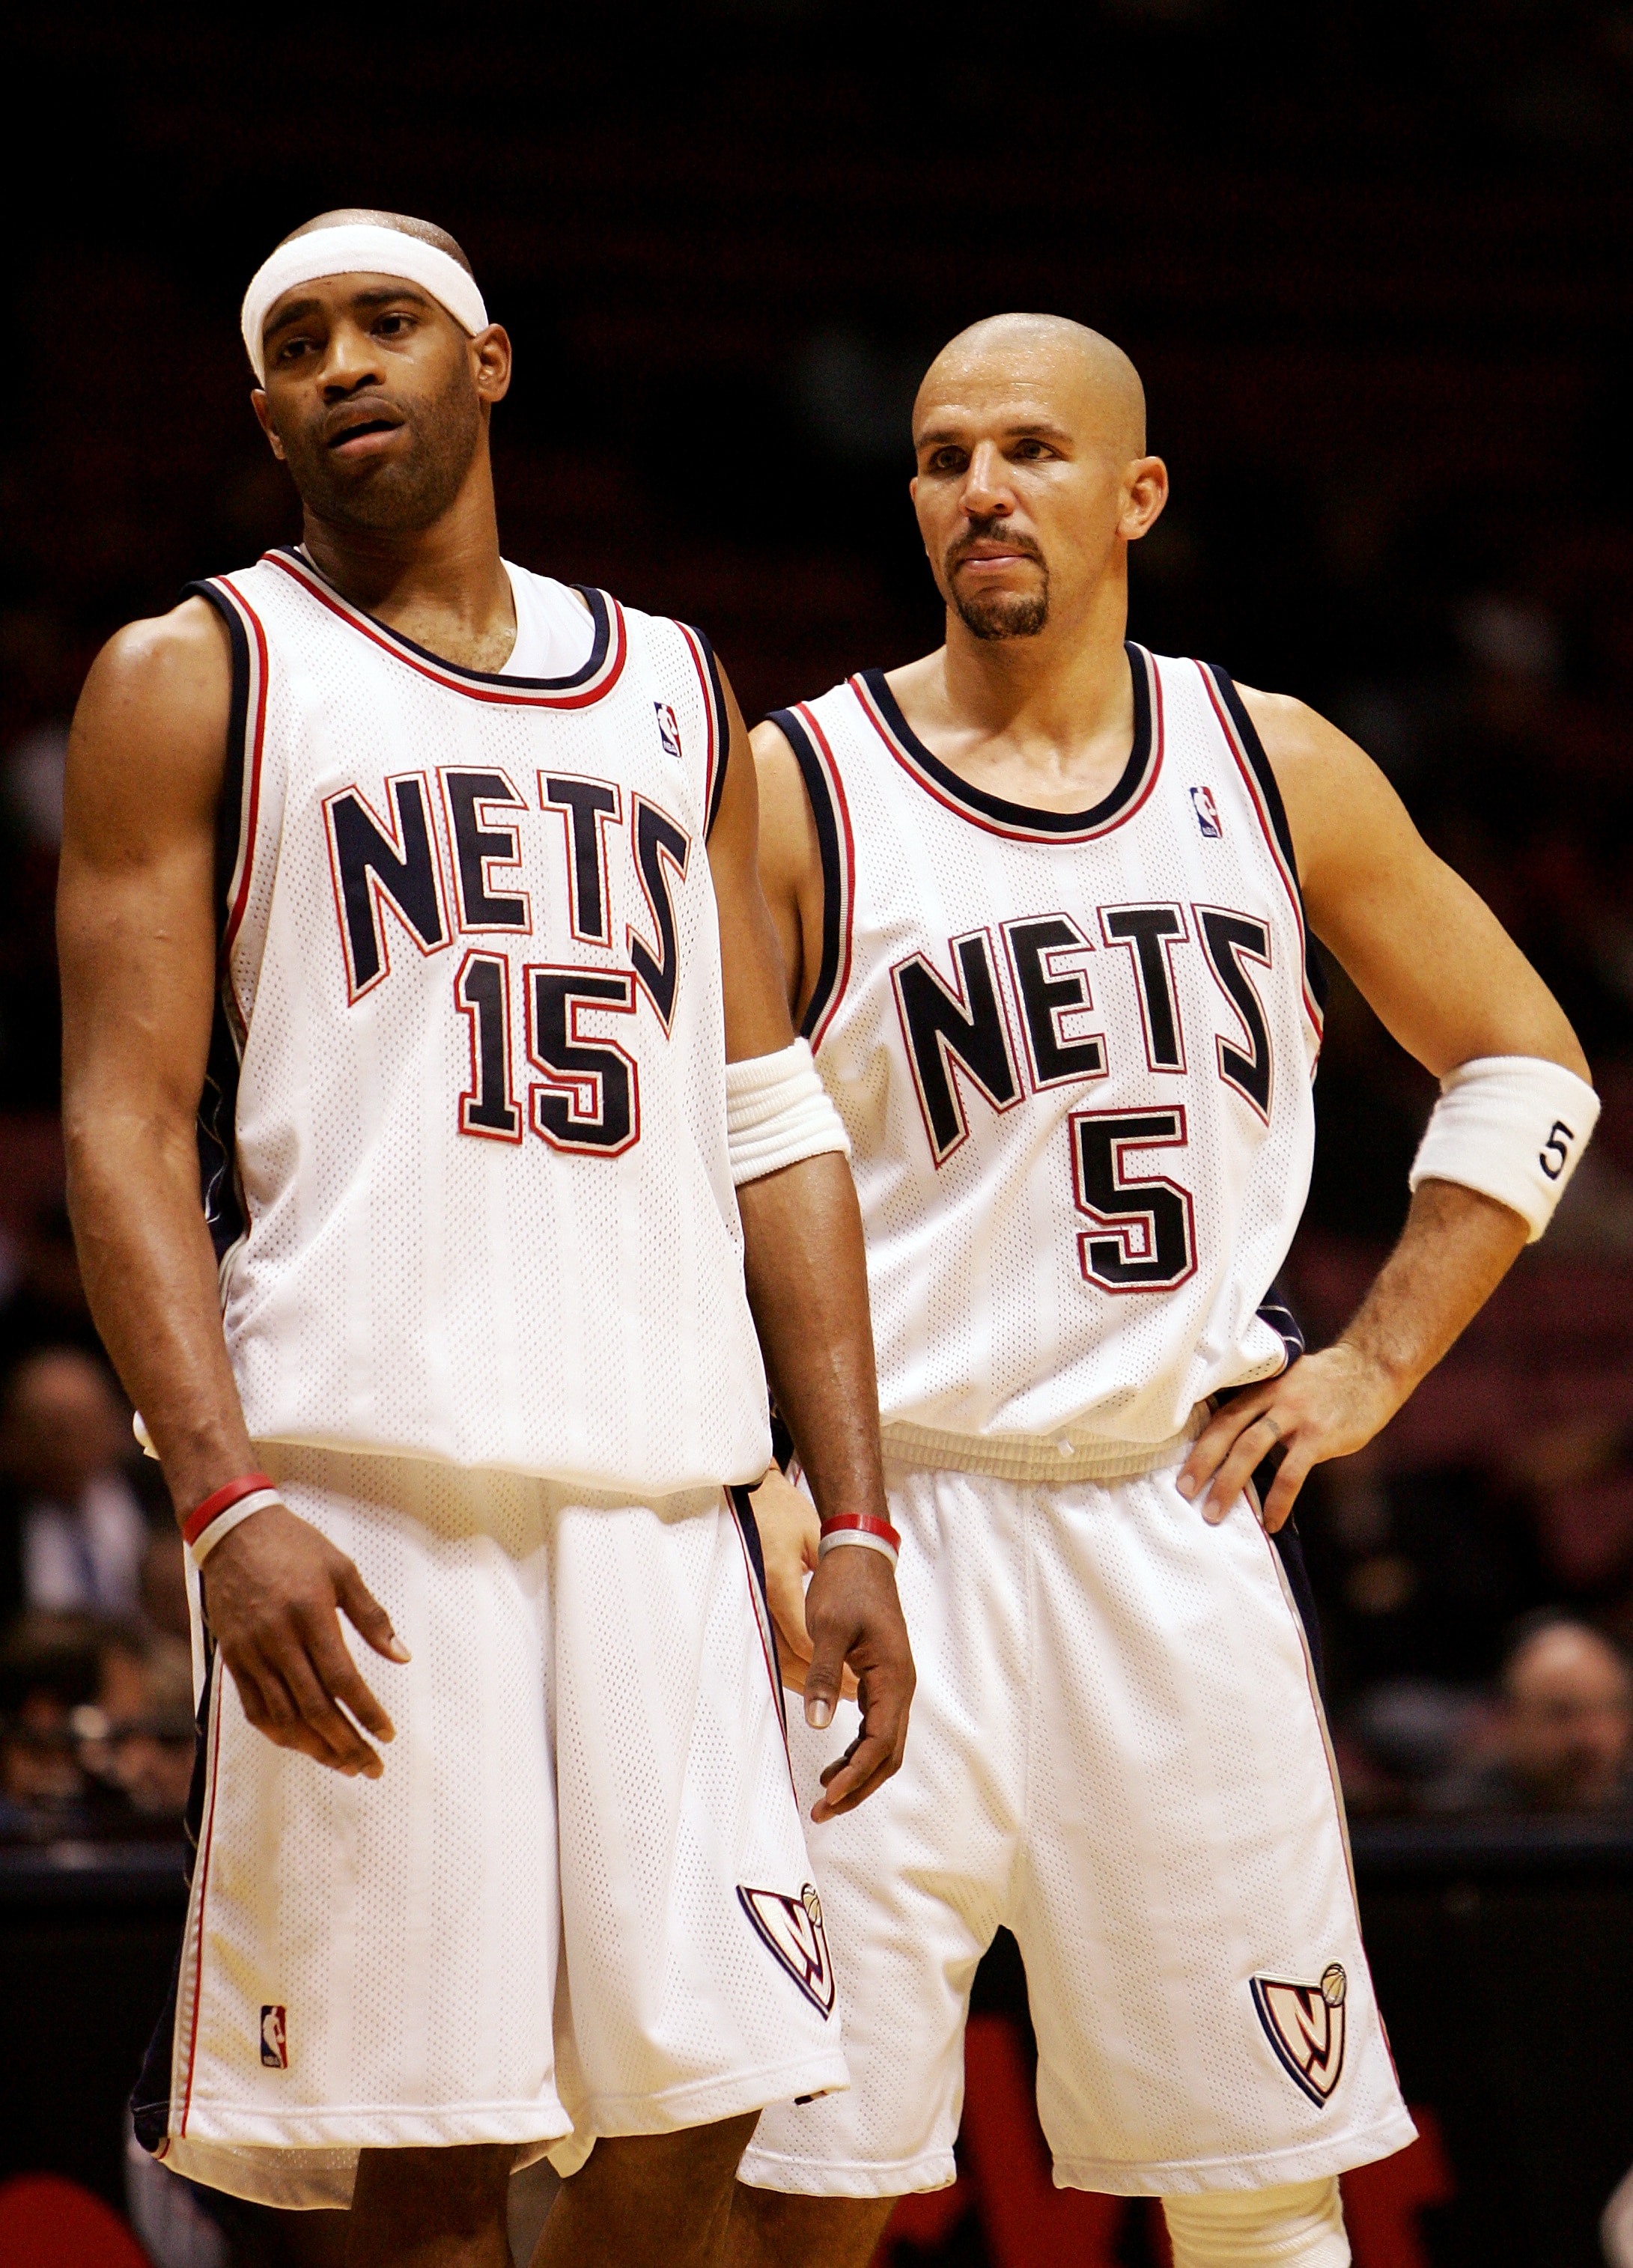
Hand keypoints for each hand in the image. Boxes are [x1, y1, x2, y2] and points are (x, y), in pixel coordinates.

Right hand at [199, 1499, 409, 1776]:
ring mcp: (251, 1651)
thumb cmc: (296, 1547)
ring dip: (315, 1747)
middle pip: (314, 1707)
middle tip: (371, 1766)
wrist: (234, 1531)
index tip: (388, 1735)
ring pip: (283, 1716)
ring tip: (343, 1764)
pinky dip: (280, 1733)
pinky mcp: (233, 1658)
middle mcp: (278, 1638)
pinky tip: (302, 1745)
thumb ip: (372, 1617)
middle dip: (346, 1742)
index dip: (366, 1712)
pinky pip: (255, 1708)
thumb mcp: (343, 1570)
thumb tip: (402, 1657)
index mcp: (311, 1614)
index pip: (342, 1679)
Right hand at [749, 1467, 858, 1702]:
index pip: (804, 1639)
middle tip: (853, 1695)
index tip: (856, 1684)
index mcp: (778, 1579)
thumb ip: (826, 1576)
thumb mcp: (812, 1537)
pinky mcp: (745, 1605)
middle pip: (788, 1656)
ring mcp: (747, 1603)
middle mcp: (758, 1597)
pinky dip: (788, 1664)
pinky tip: (809, 1674)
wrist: (749, 1497)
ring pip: (774, 1656)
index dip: (830, 1667)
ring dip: (804, 1678)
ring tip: (838, 1692)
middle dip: (820, 1681)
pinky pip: (767, 1645)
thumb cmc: (782, 1512)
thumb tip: (846, 1618)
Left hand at [801, 1542, 914, 1821]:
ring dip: (859, 1773)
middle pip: (888, 1755)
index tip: (828, 1797)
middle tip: (823, 1811)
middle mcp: (900, 1687)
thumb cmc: (846, 1587)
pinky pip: (876, 1727)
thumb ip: (823, 1676)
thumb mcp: (827, 1629)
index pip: (880, 1743)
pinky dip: (858, 1752)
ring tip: (825, 1797)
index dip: (856, 1775)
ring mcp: (893, 1685)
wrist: (860, 1554)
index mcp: (894, 1678)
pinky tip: (834, 1763)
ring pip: (884, 1745)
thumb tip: (818, 1724)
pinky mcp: (882, 1679)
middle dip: (858, 1787)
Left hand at [1177, 1344, 1404, 1532]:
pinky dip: (1278, 1500)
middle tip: (1184, 1493)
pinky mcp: (1319, 1435)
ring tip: (1214, 1514)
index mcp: (1263, 1388)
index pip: (1222, 1415)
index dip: (1199, 1444)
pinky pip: (1292, 1473)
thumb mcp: (1290, 1384)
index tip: (1181, 1471)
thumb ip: (1265, 1407)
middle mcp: (1274, 1398)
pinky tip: (1271, 1522)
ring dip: (1229, 1484)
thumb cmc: (1329, 1383)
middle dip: (1202, 1463)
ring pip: (1251, 1449)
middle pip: (1228, 1430)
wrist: (1373, 1368)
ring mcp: (1296, 1415)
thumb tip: (1239, 1445)